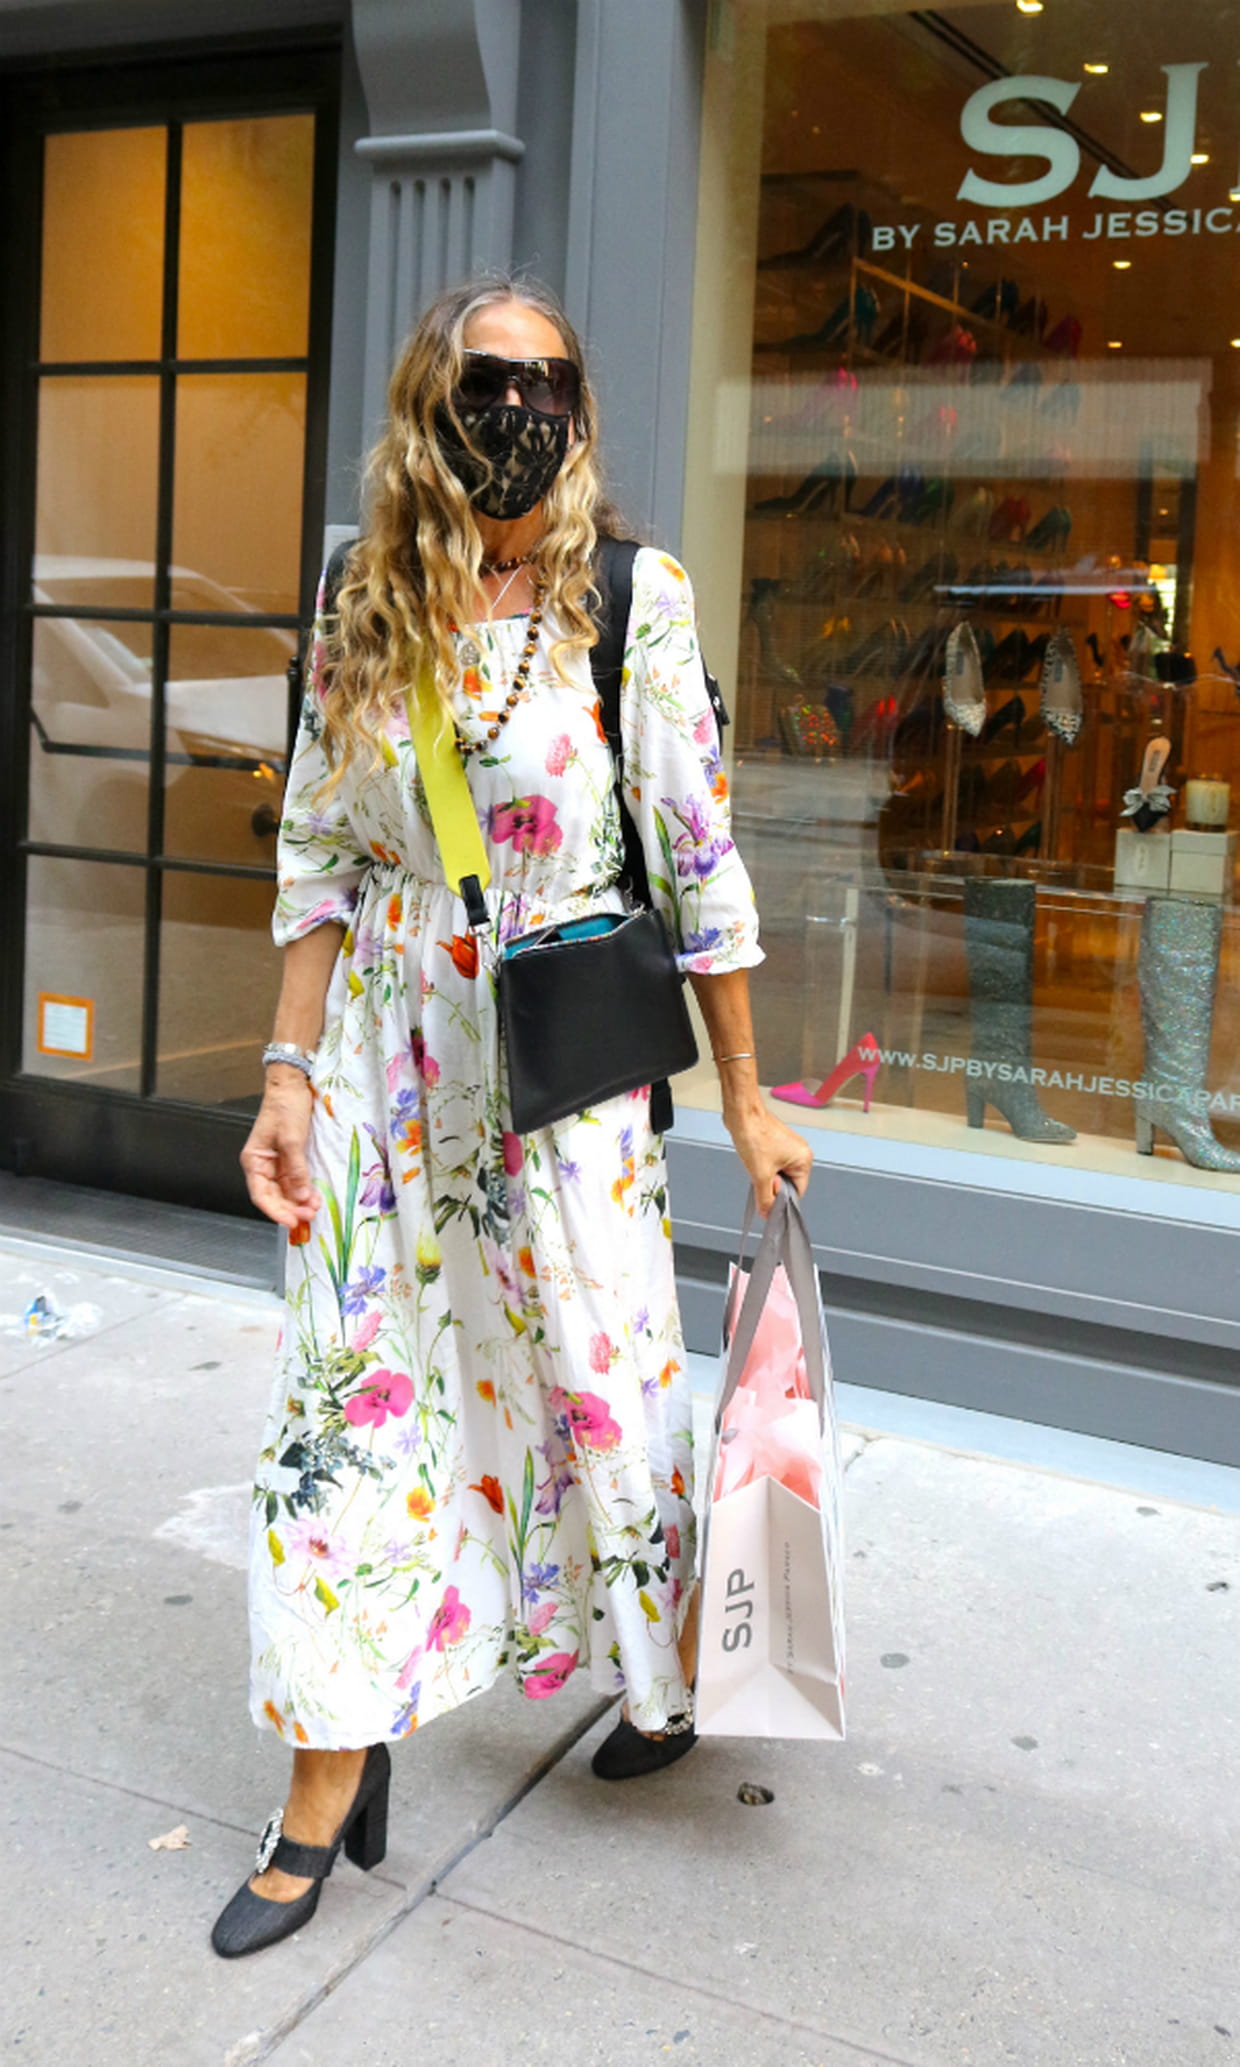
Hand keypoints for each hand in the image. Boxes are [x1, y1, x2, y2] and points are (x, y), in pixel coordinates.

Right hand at [240, 1071, 319, 1229]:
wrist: (292, 1085)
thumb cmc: (285, 1107)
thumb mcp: (291, 1139)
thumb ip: (296, 1169)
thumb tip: (302, 1195)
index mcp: (254, 1160)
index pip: (261, 1194)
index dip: (275, 1211)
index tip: (291, 1222)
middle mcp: (263, 1165)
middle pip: (273, 1196)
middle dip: (290, 1208)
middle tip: (308, 1216)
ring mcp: (276, 1163)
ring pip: (285, 1191)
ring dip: (298, 1202)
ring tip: (314, 1208)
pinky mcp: (289, 1159)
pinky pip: (294, 1181)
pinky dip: (303, 1191)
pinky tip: (314, 1197)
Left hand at [723, 1098, 812, 1216]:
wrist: (741, 1113)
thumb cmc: (754, 1134)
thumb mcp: (760, 1175)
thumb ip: (765, 1198)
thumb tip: (767, 1213)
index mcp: (803, 1159)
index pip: (797, 1192)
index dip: (781, 1199)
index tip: (769, 1201)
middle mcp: (800, 1152)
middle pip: (788, 1183)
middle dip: (772, 1185)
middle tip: (760, 1177)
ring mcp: (788, 1147)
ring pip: (778, 1174)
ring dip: (765, 1176)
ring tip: (756, 1165)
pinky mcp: (776, 1143)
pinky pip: (772, 1164)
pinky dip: (762, 1167)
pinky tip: (754, 1160)